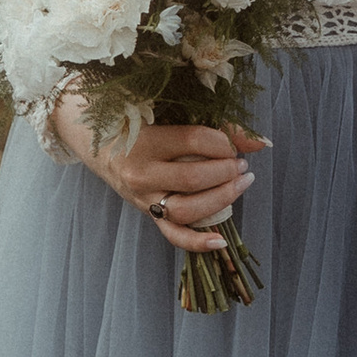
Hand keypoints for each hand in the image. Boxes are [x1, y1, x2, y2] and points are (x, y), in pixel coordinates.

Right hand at [51, 90, 266, 258]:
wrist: (96, 141)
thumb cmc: (136, 123)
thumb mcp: (167, 114)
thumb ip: (214, 126)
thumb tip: (260, 142)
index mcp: (146, 141)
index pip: (194, 140)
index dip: (223, 141)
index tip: (232, 142)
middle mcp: (142, 174)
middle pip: (194, 178)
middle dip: (226, 171)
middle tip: (240, 163)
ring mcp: (144, 199)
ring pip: (187, 210)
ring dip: (222, 198)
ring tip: (240, 183)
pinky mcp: (148, 215)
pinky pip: (173, 235)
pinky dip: (198, 242)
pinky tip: (221, 241)